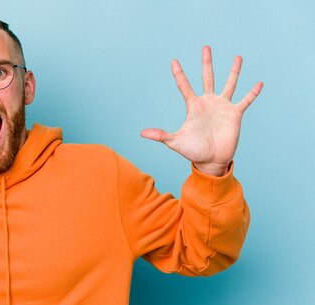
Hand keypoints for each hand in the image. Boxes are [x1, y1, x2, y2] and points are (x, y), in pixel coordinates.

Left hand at [140, 46, 262, 175]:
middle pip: (207, 77)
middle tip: (205, 47)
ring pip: (229, 84)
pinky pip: (245, 100)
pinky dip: (252, 93)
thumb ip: (160, 135)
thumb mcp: (175, 142)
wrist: (211, 160)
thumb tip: (142, 133)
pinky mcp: (235, 114)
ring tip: (237, 57)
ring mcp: (222, 107)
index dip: (179, 74)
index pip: (184, 86)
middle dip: (206, 63)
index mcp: (193, 106)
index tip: (173, 61)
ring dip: (233, 71)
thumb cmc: (193, 151)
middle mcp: (208, 102)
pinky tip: (259, 83)